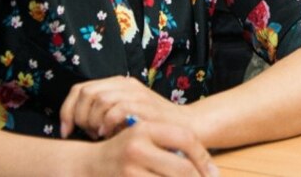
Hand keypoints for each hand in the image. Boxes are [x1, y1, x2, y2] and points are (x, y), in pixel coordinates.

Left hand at [60, 76, 190, 140]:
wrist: (185, 129)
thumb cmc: (151, 127)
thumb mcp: (123, 116)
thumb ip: (102, 113)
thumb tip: (74, 123)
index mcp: (117, 83)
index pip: (80, 89)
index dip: (67, 109)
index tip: (66, 131)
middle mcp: (124, 84)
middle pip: (86, 93)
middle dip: (79, 116)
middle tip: (85, 133)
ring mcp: (135, 93)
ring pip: (99, 99)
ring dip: (93, 120)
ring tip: (98, 134)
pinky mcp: (144, 105)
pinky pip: (116, 109)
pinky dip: (107, 123)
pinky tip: (108, 134)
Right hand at [83, 121, 216, 176]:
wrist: (87, 166)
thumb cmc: (122, 152)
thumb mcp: (142, 137)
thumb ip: (167, 144)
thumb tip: (203, 165)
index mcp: (144, 128)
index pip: (185, 138)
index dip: (204, 157)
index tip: (213, 173)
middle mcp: (137, 148)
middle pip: (183, 169)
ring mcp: (130, 170)